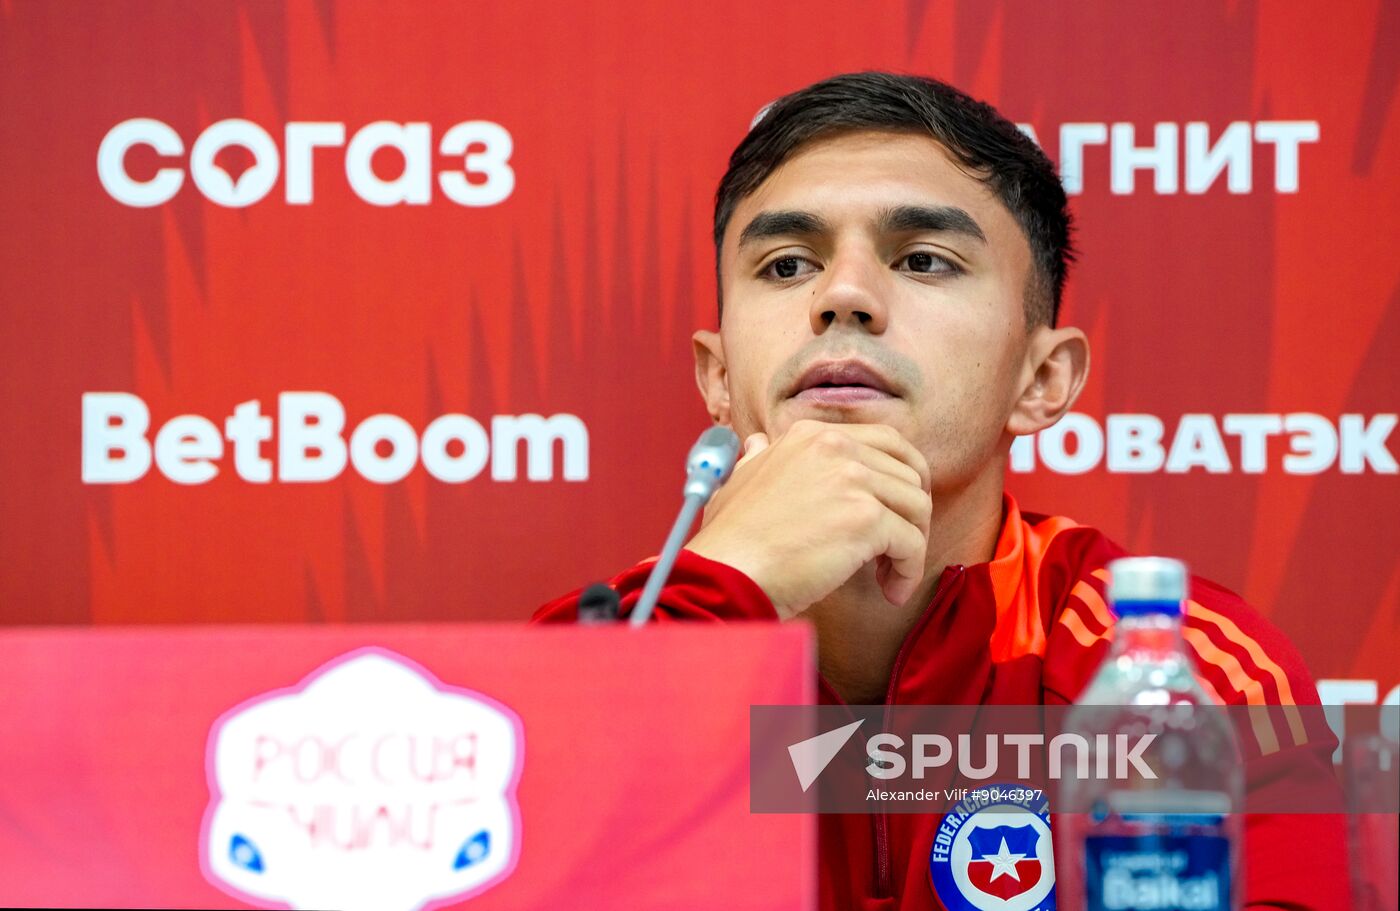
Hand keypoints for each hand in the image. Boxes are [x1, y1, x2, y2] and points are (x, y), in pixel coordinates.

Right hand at [686, 419, 931, 617]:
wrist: (726, 572)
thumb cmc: (730, 539)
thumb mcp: (739, 481)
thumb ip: (759, 459)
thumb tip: (759, 443)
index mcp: (810, 435)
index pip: (887, 442)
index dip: (905, 477)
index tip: (900, 510)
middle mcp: (834, 446)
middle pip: (909, 475)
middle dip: (911, 515)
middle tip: (896, 549)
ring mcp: (851, 479)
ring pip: (918, 507)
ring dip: (911, 546)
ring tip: (889, 575)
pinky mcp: (865, 518)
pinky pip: (912, 544)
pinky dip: (909, 572)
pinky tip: (891, 591)